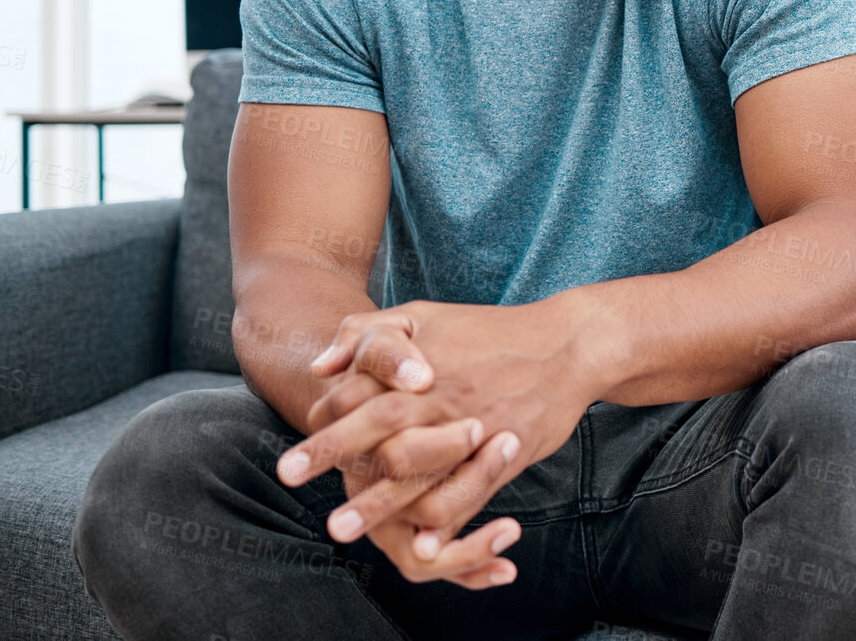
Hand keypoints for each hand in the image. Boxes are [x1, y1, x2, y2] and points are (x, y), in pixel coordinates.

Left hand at [278, 298, 597, 585]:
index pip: (355, 392)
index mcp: (415, 363)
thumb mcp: (427, 314)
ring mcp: (471, 425)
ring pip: (415, 468)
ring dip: (375, 502)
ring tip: (341, 527)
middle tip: (288, 476)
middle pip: (374, 427)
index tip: (295, 448)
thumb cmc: (491, 330)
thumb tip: (319, 367)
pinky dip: (440, 520)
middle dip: (328, 453)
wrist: (567, 344)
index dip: (322, 421)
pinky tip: (419, 542)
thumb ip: (368, 333)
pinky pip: (467, 492)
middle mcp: (438, 395)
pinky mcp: (503, 452)